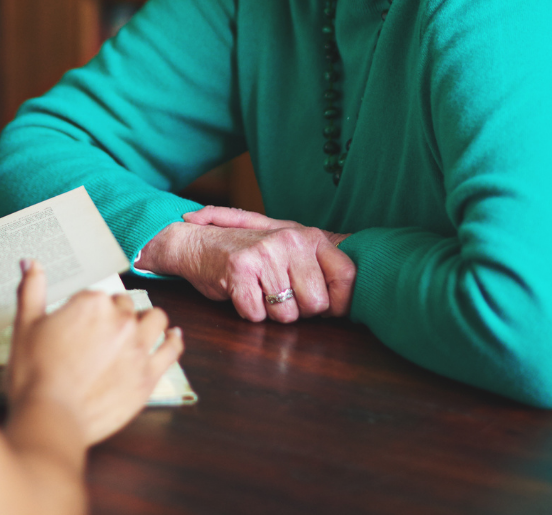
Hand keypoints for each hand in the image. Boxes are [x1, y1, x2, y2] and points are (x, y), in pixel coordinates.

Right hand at [5, 260, 182, 446]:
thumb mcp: (25, 324)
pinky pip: (172, 350)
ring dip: (148, 319)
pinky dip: (173, 340)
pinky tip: (173, 335)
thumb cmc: (35, 374)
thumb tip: (31, 262)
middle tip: (100, 333)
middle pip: (125, 305)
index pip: (96, 294)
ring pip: (155, 319)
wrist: (50, 417)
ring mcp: (137, 347)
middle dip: (115, 314)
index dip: (86, 308)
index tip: (79, 322)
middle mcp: (120, 319)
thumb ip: (31, 288)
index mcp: (91, 303)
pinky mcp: (148, 375)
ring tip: (140, 327)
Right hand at [137, 205, 354, 323]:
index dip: (337, 302)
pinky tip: (241, 292)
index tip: (319, 302)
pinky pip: (257, 315)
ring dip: (269, 312)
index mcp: (308, 236)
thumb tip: (354, 299)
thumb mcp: (290, 250)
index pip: (347, 278)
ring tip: (256, 289)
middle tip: (276, 291)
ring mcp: (264, 253)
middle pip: (317, 305)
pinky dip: (247, 311)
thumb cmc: (249, 253)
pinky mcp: (239, 269)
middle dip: (297, 309)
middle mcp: (290, 241)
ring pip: (286, 315)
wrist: (197, 243)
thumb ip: (323, 267)